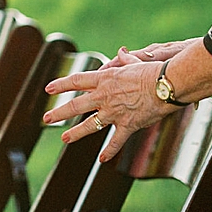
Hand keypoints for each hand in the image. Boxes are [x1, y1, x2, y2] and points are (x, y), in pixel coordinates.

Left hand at [42, 59, 170, 161]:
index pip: (76, 81)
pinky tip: (102, 159)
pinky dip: (109, 152)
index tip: (48, 89)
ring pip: (90, 125)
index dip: (61, 85)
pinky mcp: (128, 125)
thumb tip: (121, 52)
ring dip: (75, 133)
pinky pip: (116, 142)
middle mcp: (104, 96)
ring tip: (64, 138)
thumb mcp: (134, 63)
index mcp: (104, 79)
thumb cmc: (152, 72)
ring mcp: (114, 112)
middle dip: (59, 113)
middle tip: (46, 118)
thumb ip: (124, 60)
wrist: (166, 86)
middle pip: (76, 105)